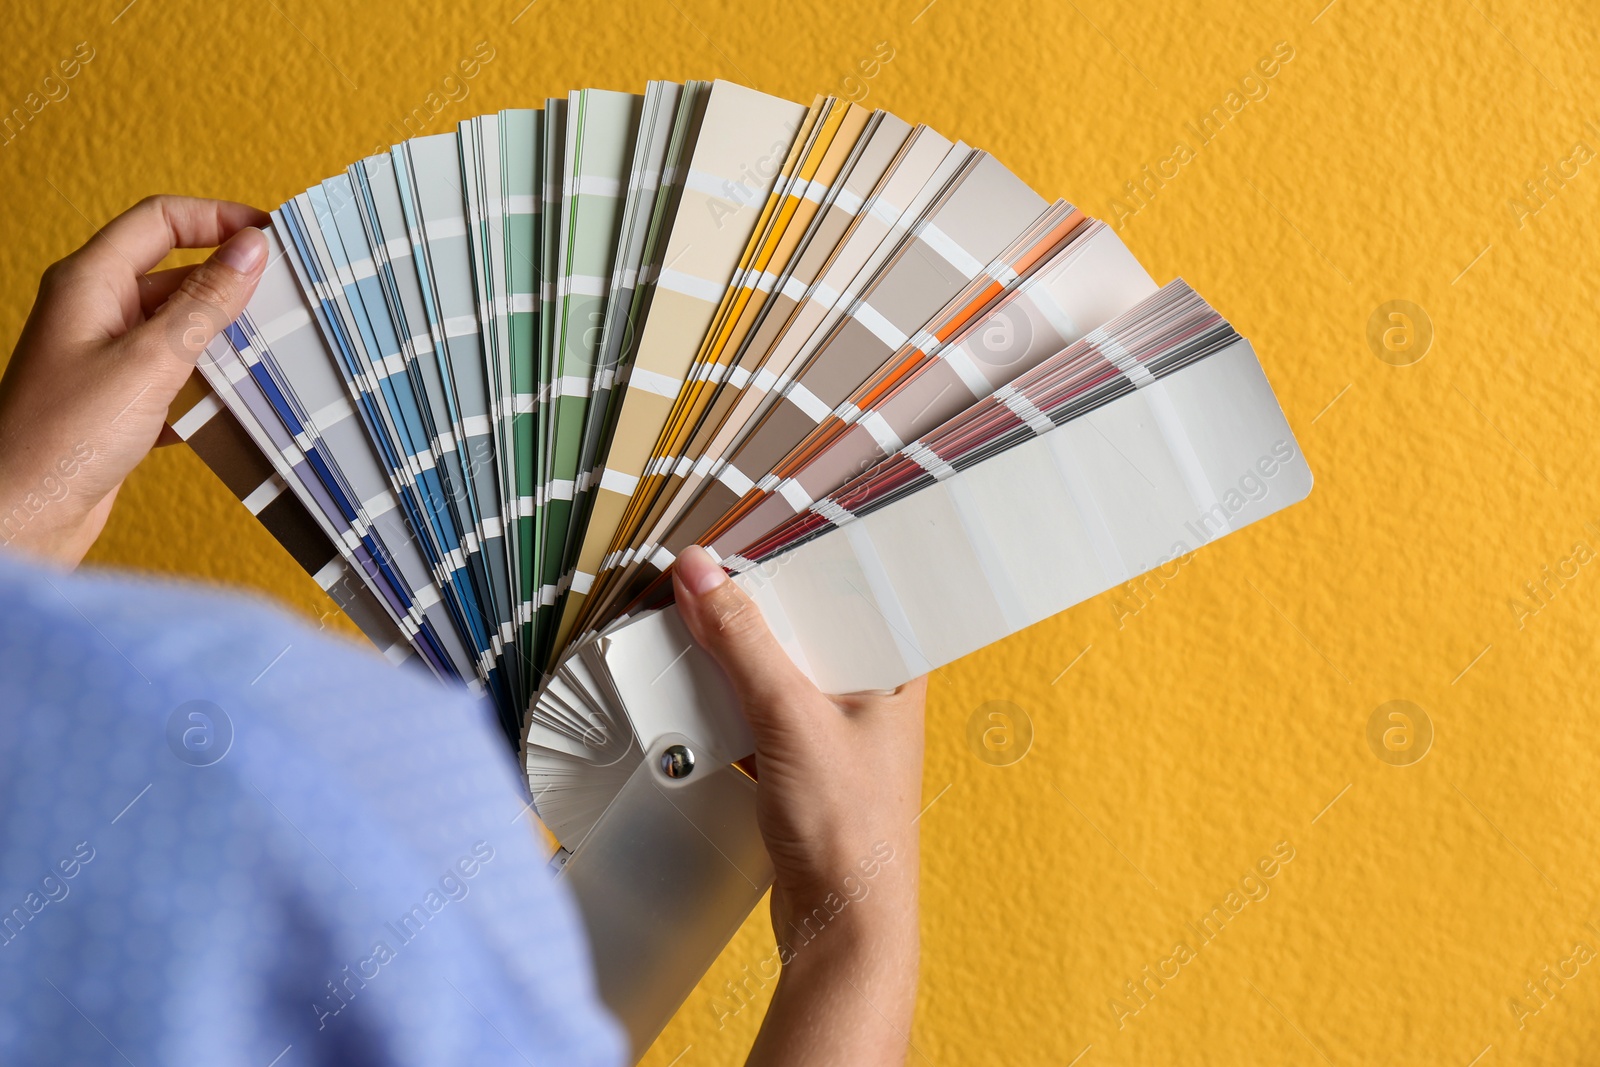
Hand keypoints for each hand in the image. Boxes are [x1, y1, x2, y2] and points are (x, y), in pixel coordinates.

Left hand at [0, 196, 269, 566]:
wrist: (21, 518)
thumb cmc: (63, 439)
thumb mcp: (150, 362)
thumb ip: (205, 303)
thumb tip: (251, 249)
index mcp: (89, 283)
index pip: (160, 221)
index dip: (217, 219)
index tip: (272, 235)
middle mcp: (96, 312)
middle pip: (175, 272)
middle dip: (230, 282)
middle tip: (287, 296)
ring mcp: (107, 358)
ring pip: (180, 327)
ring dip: (225, 337)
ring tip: (275, 350)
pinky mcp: (120, 402)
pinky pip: (177, 375)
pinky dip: (209, 383)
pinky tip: (238, 404)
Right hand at [673, 545, 925, 1066]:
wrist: (839, 926)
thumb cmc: (849, 830)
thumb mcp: (789, 718)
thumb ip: (743, 643)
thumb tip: (702, 574)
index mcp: (895, 668)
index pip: (854, 585)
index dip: (804, 554)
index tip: (751, 531)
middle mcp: (872, 693)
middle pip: (807, 624)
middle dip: (755, 606)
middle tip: (703, 576)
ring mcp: (836, 730)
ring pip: (778, 669)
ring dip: (734, 655)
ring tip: (689, 623)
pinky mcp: (803, 762)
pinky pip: (759, 711)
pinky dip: (726, 701)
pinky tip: (693, 691)